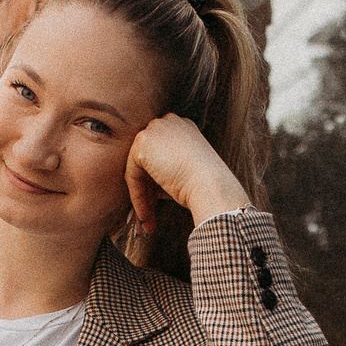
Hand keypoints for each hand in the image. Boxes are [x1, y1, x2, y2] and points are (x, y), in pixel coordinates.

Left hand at [125, 113, 252, 228]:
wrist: (212, 187)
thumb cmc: (206, 186)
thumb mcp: (187, 172)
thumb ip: (166, 171)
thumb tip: (147, 188)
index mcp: (182, 127)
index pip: (160, 154)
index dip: (157, 182)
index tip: (158, 204)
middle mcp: (168, 122)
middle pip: (147, 161)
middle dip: (146, 192)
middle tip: (148, 218)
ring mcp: (155, 130)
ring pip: (138, 169)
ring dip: (142, 198)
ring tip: (148, 223)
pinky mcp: (143, 143)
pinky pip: (132, 175)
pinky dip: (137, 197)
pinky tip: (146, 214)